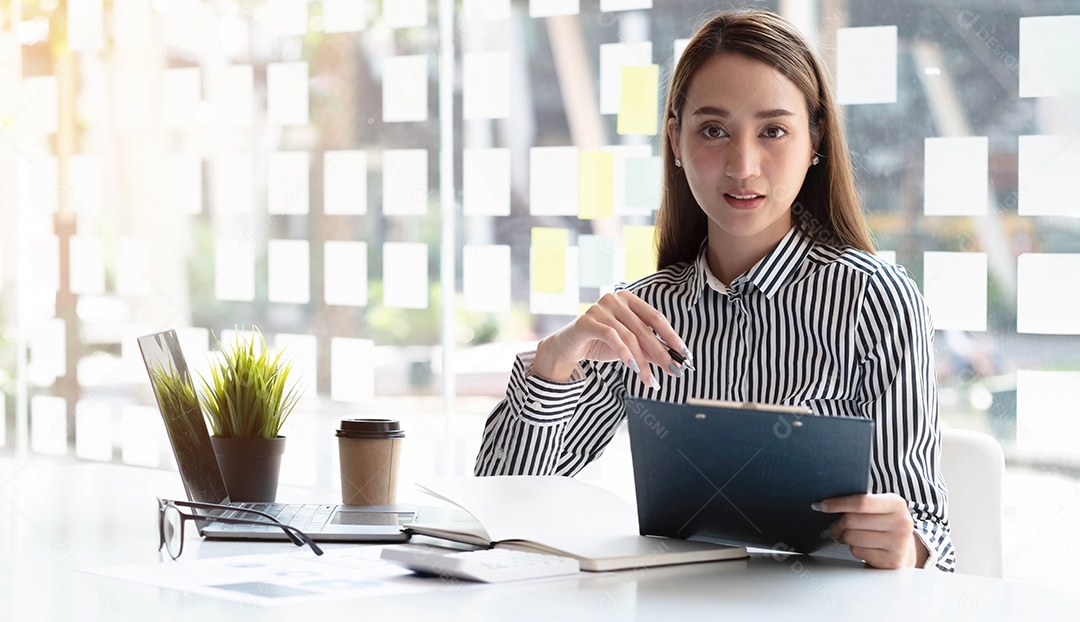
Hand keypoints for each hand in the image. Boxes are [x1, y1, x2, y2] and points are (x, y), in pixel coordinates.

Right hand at [531, 291, 689, 387]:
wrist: (568, 347)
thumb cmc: (600, 343)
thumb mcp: (628, 346)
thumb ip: (647, 349)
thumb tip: (672, 360)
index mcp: (628, 300)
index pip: (655, 318)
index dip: (671, 336)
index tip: (684, 354)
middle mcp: (615, 299)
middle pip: (645, 329)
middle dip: (661, 353)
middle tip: (674, 371)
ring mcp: (600, 308)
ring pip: (630, 336)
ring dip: (642, 361)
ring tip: (650, 380)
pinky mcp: (587, 321)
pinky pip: (612, 337)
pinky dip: (624, 353)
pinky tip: (633, 368)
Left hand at [816, 493, 928, 568]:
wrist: (905, 548)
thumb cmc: (885, 523)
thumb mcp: (880, 506)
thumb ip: (860, 502)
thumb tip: (827, 503)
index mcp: (896, 503)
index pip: (861, 502)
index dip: (837, 504)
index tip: (821, 506)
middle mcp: (901, 522)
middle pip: (852, 521)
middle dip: (837, 524)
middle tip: (833, 526)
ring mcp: (898, 543)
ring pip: (852, 537)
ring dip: (844, 537)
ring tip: (847, 535)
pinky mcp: (891, 560)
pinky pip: (858, 552)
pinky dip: (854, 549)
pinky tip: (861, 545)